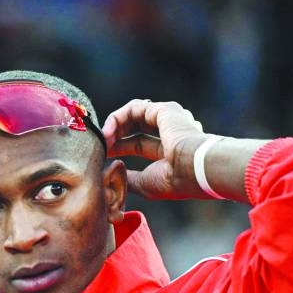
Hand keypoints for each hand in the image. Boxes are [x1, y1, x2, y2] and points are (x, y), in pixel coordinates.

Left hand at [102, 99, 217, 199]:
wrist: (194, 169)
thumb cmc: (174, 180)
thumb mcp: (145, 183)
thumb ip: (131, 178)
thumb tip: (116, 176)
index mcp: (169, 148)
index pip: (138, 143)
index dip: (119, 148)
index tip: (103, 155)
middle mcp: (170, 130)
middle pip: (134, 127)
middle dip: (115, 136)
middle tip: (99, 147)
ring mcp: (168, 118)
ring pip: (132, 115)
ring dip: (114, 126)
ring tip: (101, 140)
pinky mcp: (162, 109)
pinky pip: (132, 108)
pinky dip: (116, 119)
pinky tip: (107, 133)